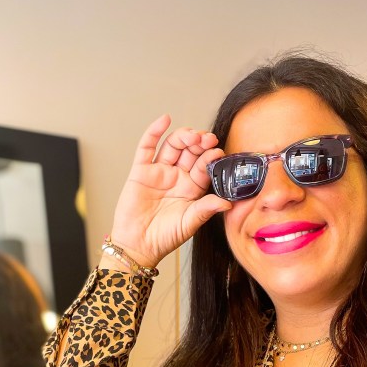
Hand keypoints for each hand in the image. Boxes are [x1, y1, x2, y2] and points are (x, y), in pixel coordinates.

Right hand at [107, 115, 228, 268]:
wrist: (138, 246)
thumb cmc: (164, 237)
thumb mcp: (190, 223)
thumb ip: (206, 209)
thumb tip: (228, 203)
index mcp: (192, 188)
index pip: (204, 166)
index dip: (210, 157)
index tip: (218, 152)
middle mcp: (177, 177)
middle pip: (190, 151)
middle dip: (199, 143)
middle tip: (207, 139)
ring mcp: (158, 172)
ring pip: (172, 146)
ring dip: (183, 136)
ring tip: (192, 135)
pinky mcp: (140, 171)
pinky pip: (147, 148)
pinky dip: (154, 132)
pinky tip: (164, 120)